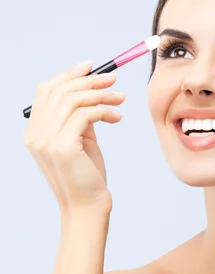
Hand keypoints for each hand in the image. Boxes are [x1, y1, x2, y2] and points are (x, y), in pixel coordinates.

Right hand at [24, 61, 125, 215]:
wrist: (88, 207)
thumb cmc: (87, 174)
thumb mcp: (80, 139)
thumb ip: (79, 115)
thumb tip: (92, 87)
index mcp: (35, 130)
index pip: (46, 90)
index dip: (68, 74)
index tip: (91, 66)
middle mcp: (35, 134)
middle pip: (60, 90)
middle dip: (89, 80)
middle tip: (113, 80)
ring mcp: (46, 141)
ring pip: (74, 99)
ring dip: (101, 94)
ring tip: (120, 99)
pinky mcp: (63, 147)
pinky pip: (86, 114)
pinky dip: (105, 110)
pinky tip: (117, 117)